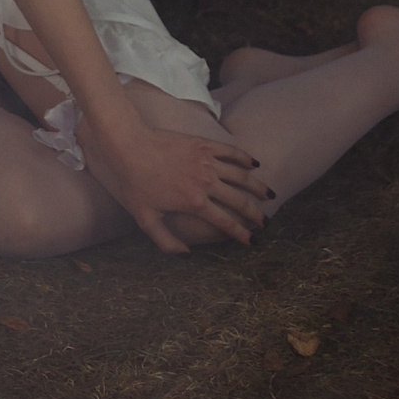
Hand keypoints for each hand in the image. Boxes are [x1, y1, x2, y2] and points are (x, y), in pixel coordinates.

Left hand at [79, 116, 269, 253]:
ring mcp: (207, 162)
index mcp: (195, 203)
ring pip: (241, 176)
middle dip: (255, 214)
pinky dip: (245, 158)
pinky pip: (230, 152)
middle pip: (239, 201)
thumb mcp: (146, 219)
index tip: (253, 241)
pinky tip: (254, 165)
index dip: (242, 234)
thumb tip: (187, 254)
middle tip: (265, 222)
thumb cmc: (135, 183)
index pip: (226, 223)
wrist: (129, 146)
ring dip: (258, 187)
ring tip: (269, 195)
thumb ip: (166, 241)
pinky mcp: (203, 144)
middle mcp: (206, 183)